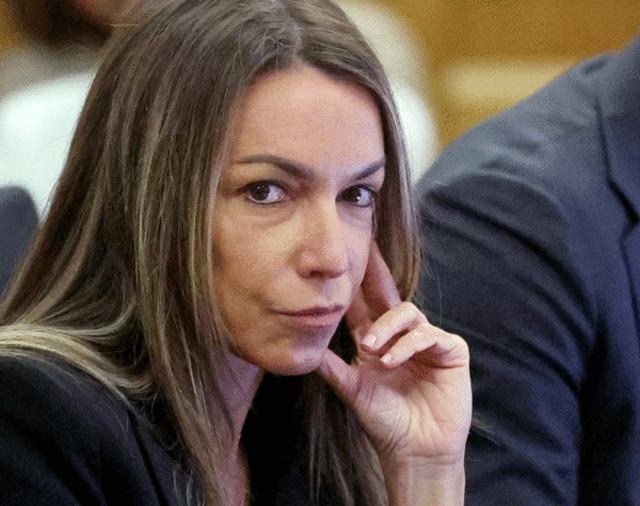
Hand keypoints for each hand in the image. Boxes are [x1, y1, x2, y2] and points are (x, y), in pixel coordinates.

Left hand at [317, 242, 470, 467]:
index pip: (365, 305)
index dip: (356, 282)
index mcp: (378, 341)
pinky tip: (392, 360)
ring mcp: (428, 341)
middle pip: (389, 296)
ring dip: (388, 327)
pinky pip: (429, 335)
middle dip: (377, 273)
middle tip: (366, 250)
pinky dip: (409, 345)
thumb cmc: (385, 421)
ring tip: (372, 348)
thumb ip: (332, 366)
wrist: (414, 450)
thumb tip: (304, 347)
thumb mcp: (353, 389)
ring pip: (408, 313)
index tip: (347, 255)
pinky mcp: (450, 351)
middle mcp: (402, 336)